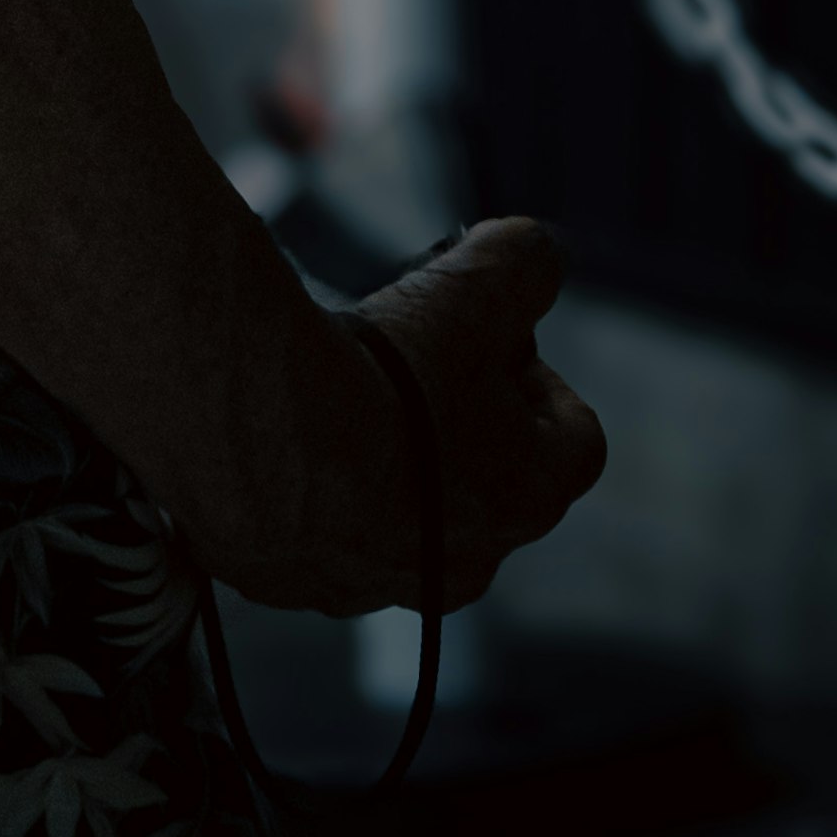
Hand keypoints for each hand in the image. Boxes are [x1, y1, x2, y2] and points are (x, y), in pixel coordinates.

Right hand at [254, 218, 606, 615]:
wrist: (261, 441)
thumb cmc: (387, 375)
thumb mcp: (472, 291)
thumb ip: (523, 264)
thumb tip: (535, 252)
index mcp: (529, 496)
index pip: (575, 439)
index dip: (539, 377)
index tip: (490, 334)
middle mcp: (467, 561)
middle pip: (485, 482)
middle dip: (454, 420)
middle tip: (406, 358)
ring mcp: (381, 585)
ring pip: (401, 517)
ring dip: (382, 461)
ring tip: (332, 392)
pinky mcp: (299, 583)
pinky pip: (319, 532)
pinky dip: (307, 487)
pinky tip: (276, 429)